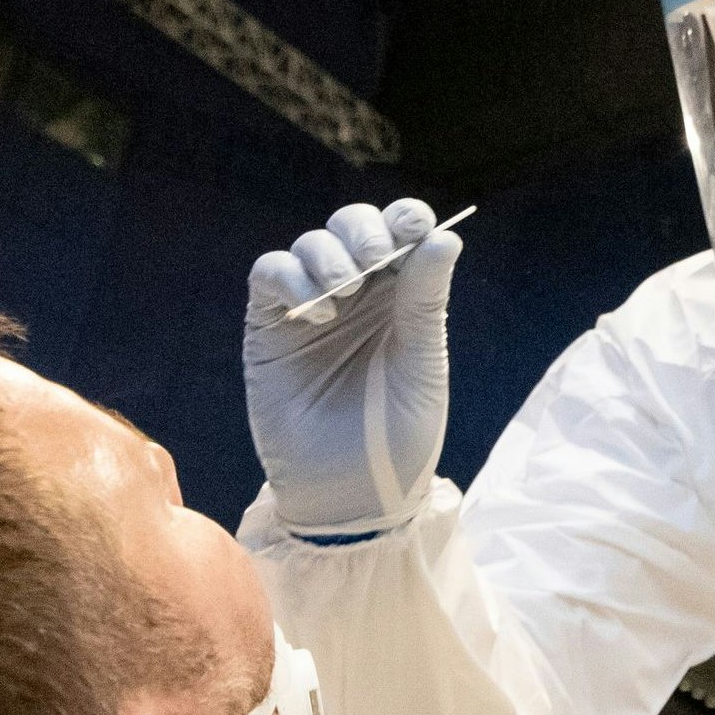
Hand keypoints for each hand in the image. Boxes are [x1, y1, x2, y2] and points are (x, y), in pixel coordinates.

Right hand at [243, 198, 460, 535]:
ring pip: (310, 243)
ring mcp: (311, 308)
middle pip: (352, 227)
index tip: (415, 227)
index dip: (406, 219)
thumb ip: (425, 302)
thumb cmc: (398, 437)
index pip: (402, 235)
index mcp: (401, 298)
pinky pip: (269, 273)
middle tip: (375, 257)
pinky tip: (314, 310)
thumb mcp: (422, 366)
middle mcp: (356, 295)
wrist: (353, 495)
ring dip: (329, 254)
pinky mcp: (269, 327)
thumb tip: (445, 237)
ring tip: (344, 294)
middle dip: (364, 229)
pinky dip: (289, 276)